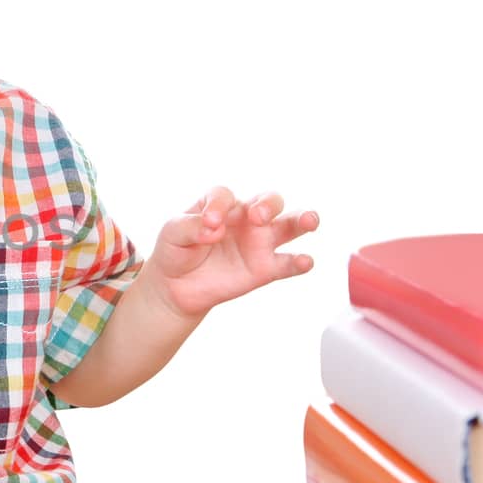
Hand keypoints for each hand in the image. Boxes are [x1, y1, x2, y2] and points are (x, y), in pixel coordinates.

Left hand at [145, 187, 318, 318]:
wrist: (175, 287)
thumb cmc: (176, 250)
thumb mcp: (173, 232)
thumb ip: (191, 225)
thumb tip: (213, 227)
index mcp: (221, 204)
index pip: (225, 196)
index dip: (218, 206)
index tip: (209, 223)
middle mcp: (246, 218)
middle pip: (269, 200)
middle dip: (268, 204)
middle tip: (257, 216)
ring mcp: (259, 243)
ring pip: (289, 225)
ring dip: (303, 219)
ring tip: (309, 221)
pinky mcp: (265, 269)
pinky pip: (287, 263)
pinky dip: (300, 262)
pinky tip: (305, 261)